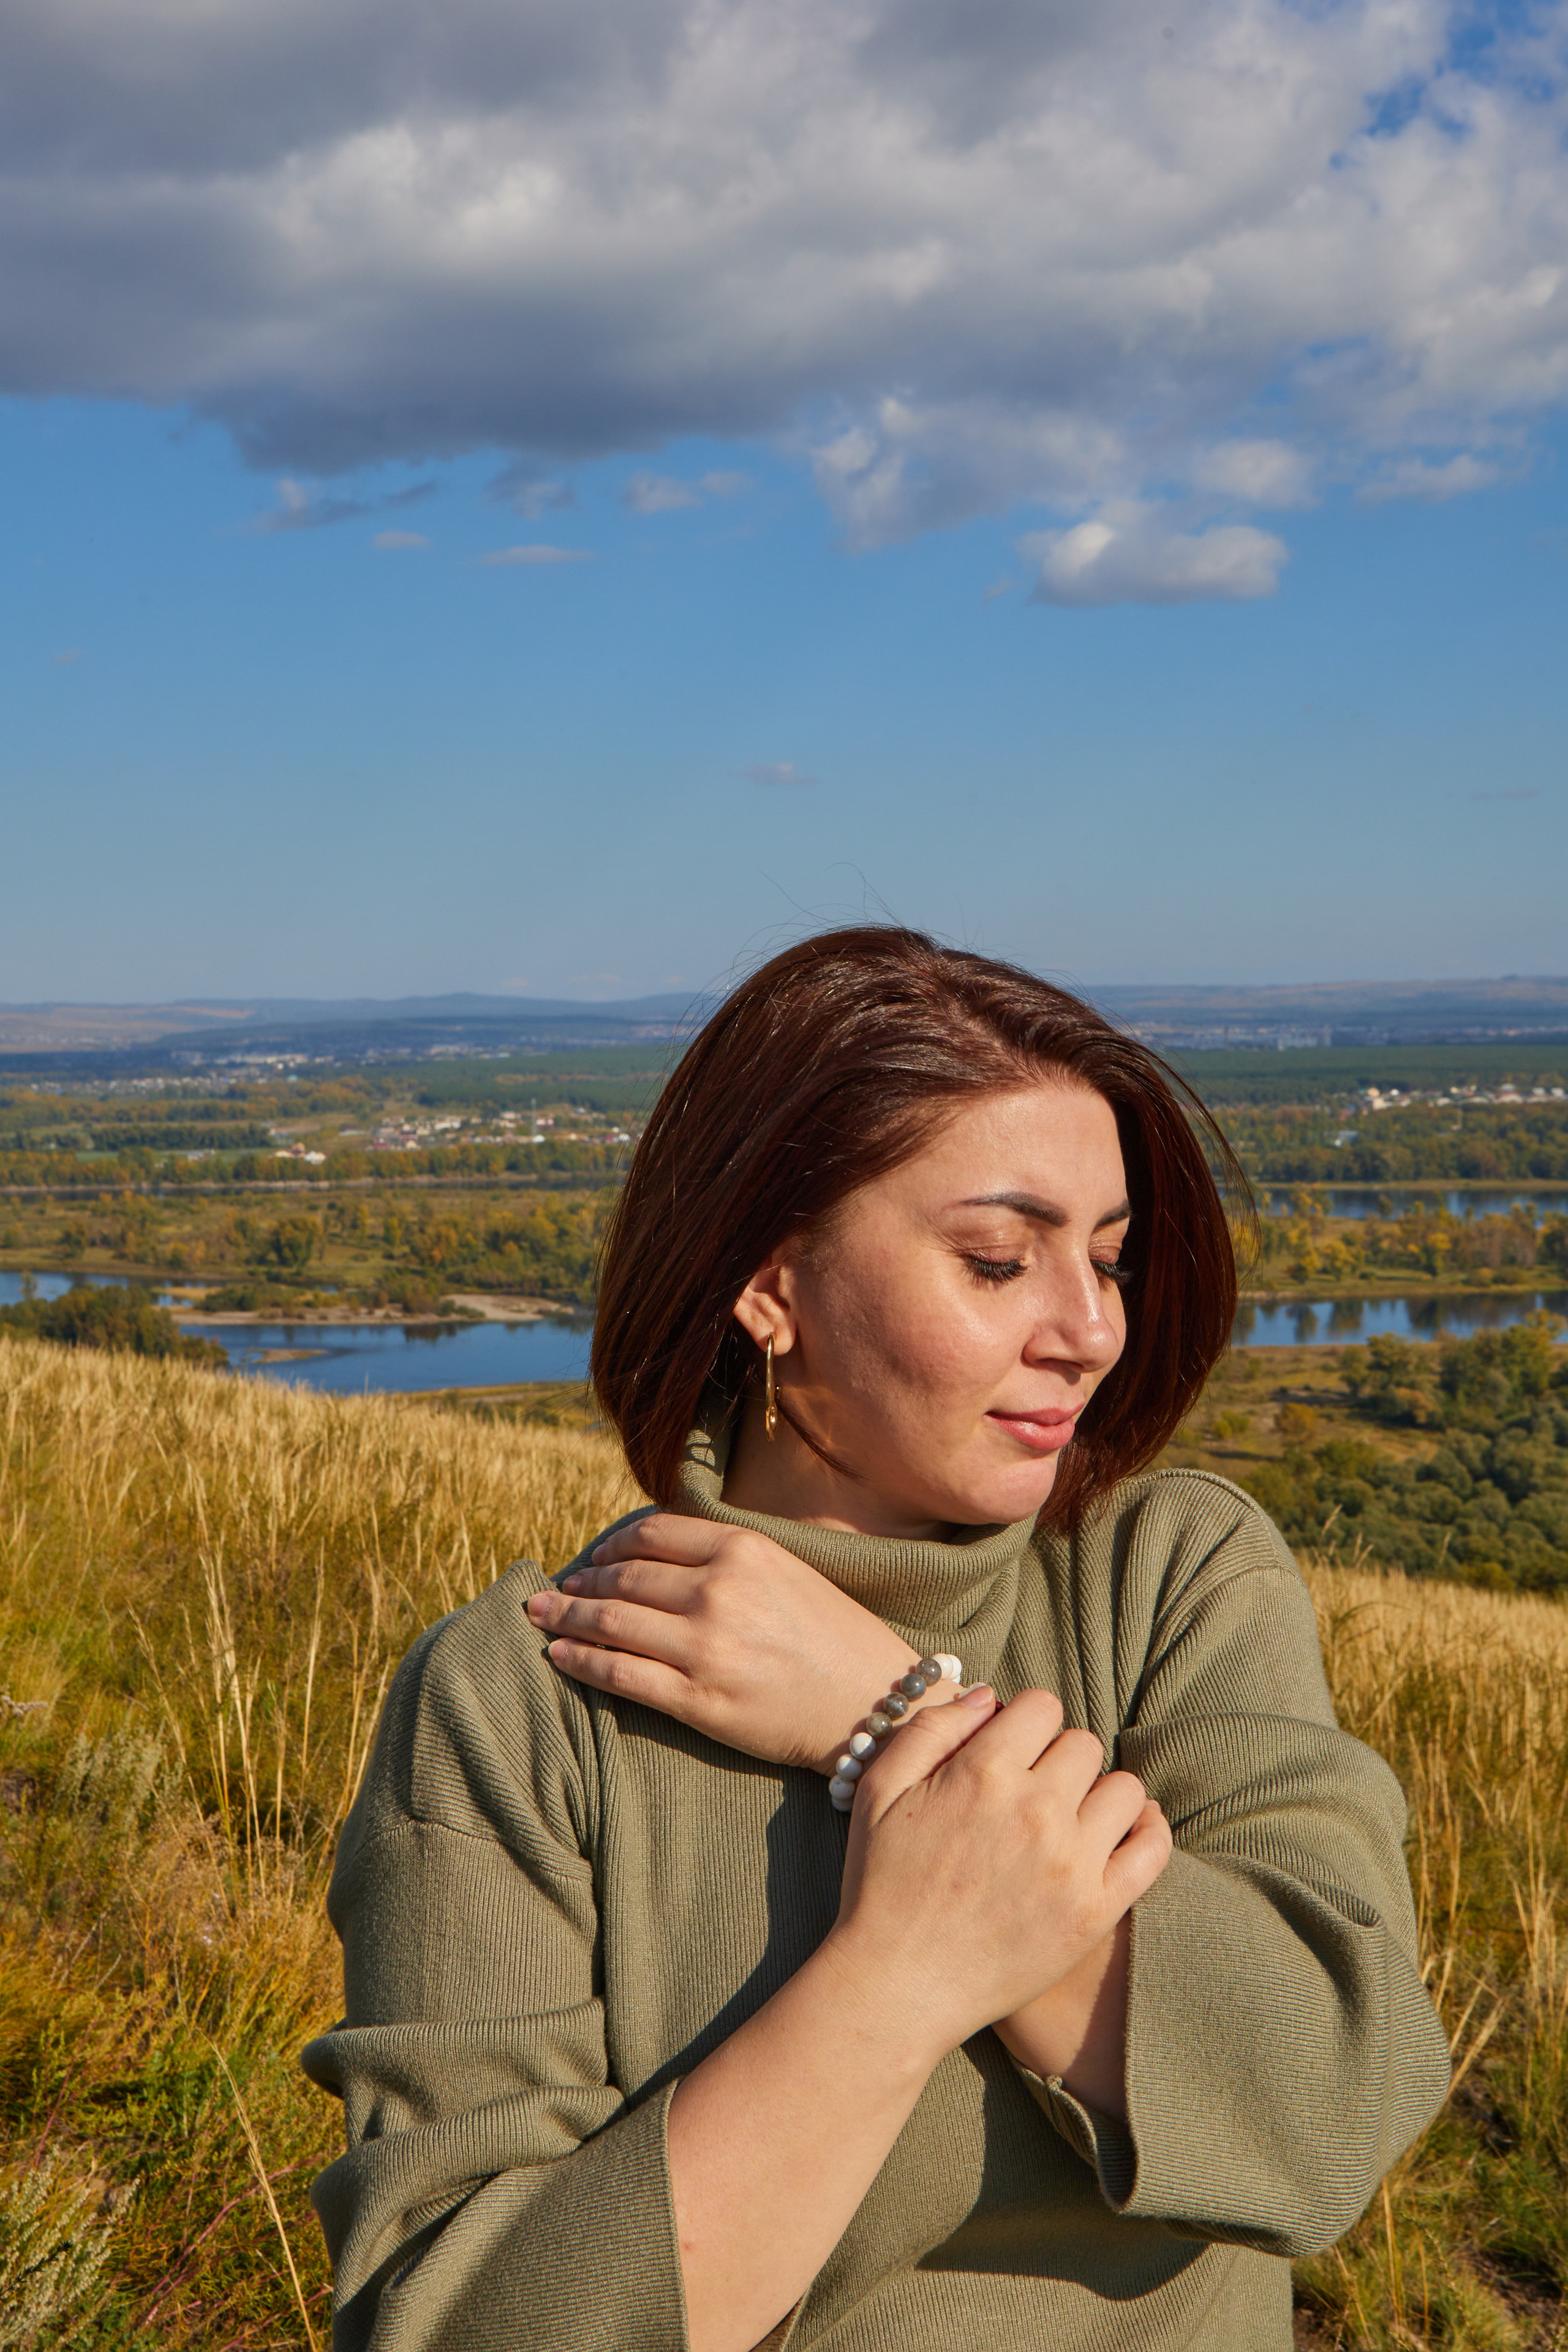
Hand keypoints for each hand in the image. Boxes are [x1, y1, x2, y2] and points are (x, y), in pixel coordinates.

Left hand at [524, 1514, 930, 1774]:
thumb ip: (725, 1555)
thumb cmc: (830, 1634)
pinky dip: (581, 1663)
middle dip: (579, 1583)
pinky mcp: (699, 1701)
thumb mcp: (785, 1569)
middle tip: (552, 1591)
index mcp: (743, 1550)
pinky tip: (560, 1658)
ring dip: (565, 1618)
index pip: (652, 1533)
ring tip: (540, 1617)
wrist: (870, 1701)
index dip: (612, 1545)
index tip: (593, 1558)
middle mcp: (720, 1591)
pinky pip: (621, 1675)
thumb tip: (654, 1553)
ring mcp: (707, 1647)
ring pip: (612, 1623)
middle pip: (624, 1577)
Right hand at [830, 1686, 1170, 2055]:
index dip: (1024, 1723)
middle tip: (1032, 1793)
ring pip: (1124, 1789)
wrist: (896, 1986)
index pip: (1042, 1706)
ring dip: (1098, 1795)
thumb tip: (988, 1697)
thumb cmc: (880, 1885)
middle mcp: (1036, 1809)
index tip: (1012, 1751)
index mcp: (983, 1772)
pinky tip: (1122, 1834)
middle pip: (1082, 1745)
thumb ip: (931, 1728)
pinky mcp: (1095, 1911)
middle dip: (1056, 1759)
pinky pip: (1153, 1848)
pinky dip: (1147, 1831)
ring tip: (1069, 1819)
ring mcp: (1072, 1862)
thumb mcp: (879, 1789)